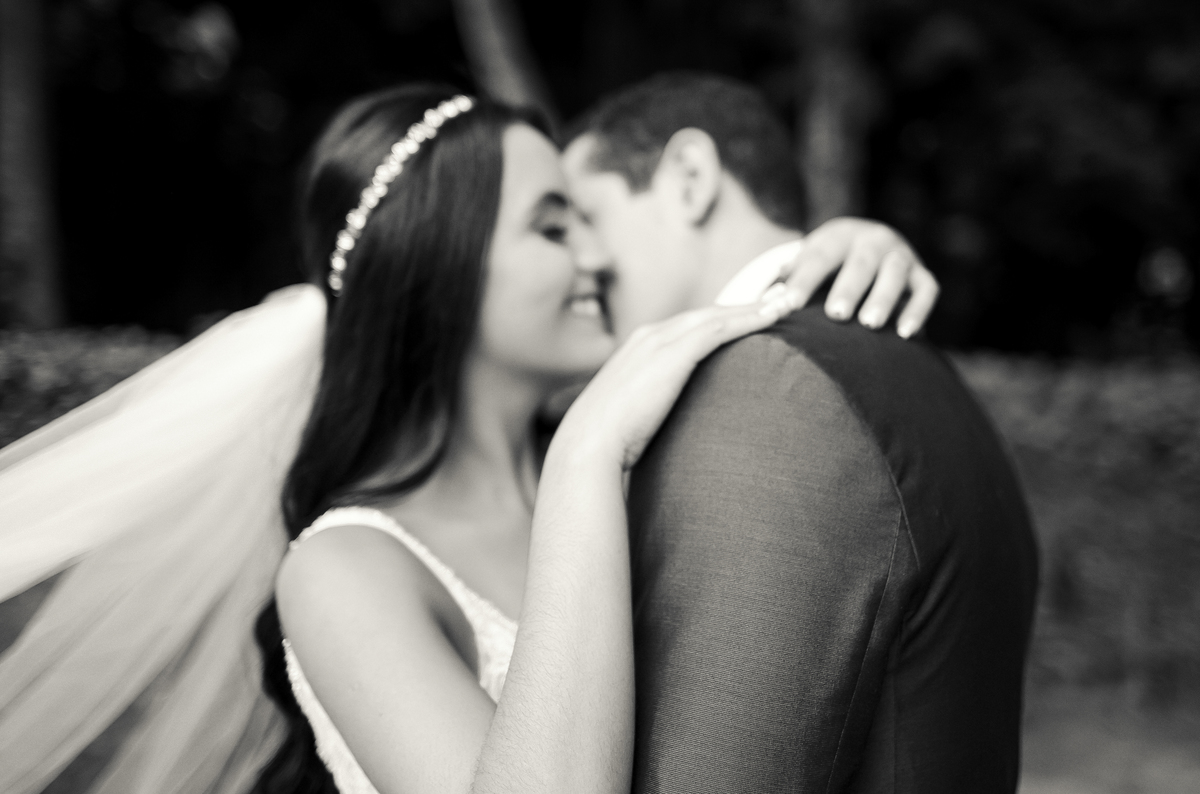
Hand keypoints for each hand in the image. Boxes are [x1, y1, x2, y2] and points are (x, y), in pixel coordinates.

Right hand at [554, 293, 791, 471]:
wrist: (589, 444)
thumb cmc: (607, 442)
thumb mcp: (630, 417)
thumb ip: (649, 409)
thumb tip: (663, 427)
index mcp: (638, 350)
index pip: (687, 328)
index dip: (720, 320)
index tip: (746, 317)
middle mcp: (649, 336)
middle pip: (706, 314)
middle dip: (742, 305)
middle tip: (777, 296)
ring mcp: (660, 341)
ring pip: (716, 315)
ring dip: (753, 307)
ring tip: (785, 301)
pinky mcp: (673, 353)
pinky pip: (719, 329)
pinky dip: (748, 318)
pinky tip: (772, 315)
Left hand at [793, 218, 937, 337]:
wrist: (869, 246)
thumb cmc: (829, 266)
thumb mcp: (809, 263)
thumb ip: (790, 281)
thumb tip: (767, 302)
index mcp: (839, 236)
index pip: (820, 257)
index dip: (804, 280)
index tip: (789, 305)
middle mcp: (873, 240)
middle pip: (861, 262)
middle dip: (849, 288)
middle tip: (836, 314)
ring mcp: (901, 256)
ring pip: (895, 272)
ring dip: (884, 297)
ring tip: (870, 324)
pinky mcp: (922, 275)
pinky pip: (927, 290)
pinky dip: (919, 310)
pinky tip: (906, 334)